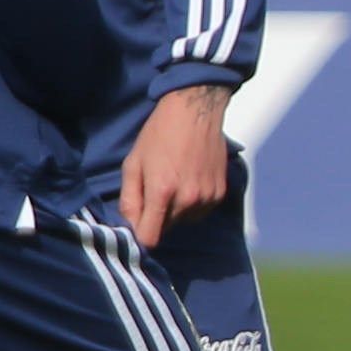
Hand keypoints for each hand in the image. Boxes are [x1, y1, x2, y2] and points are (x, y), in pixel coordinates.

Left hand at [117, 81, 232, 247]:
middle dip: (156, 219)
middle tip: (153, 193)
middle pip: (167, 230)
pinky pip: (200, 212)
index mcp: (162, 192)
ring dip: (175, 212)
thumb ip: (129, 199)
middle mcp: (188, 199)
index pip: (150, 237)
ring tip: (173, 184)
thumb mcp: (133, 164)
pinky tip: (188, 182)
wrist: (196, 113)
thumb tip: (129, 227)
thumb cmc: (158, 135)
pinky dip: (192, 204)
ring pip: (184, 221)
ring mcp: (207, 197)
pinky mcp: (220, 194)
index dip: (140, 237)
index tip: (135, 227)